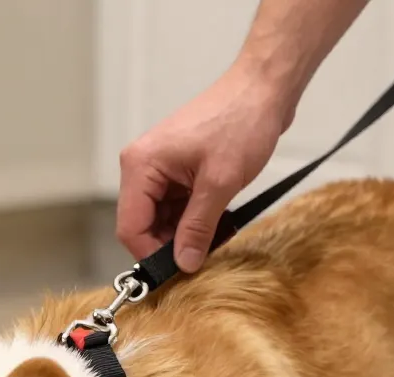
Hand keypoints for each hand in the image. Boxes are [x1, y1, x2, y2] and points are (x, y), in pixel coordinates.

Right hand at [116, 63, 292, 271]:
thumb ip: (198, 227)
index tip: (178, 271)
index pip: (130, 227)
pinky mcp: (175, 170)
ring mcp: (158, 168)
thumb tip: (185, 264)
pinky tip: (217, 220)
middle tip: (203, 256)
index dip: (151, 255)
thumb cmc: (241, 122)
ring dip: (185, 233)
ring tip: (217, 234)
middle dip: (170, 244)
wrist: (263, 88)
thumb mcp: (220, 183)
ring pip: (160, 219)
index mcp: (140, 166)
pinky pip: (175, 206)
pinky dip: (193, 219)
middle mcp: (141, 167)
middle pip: (142, 225)